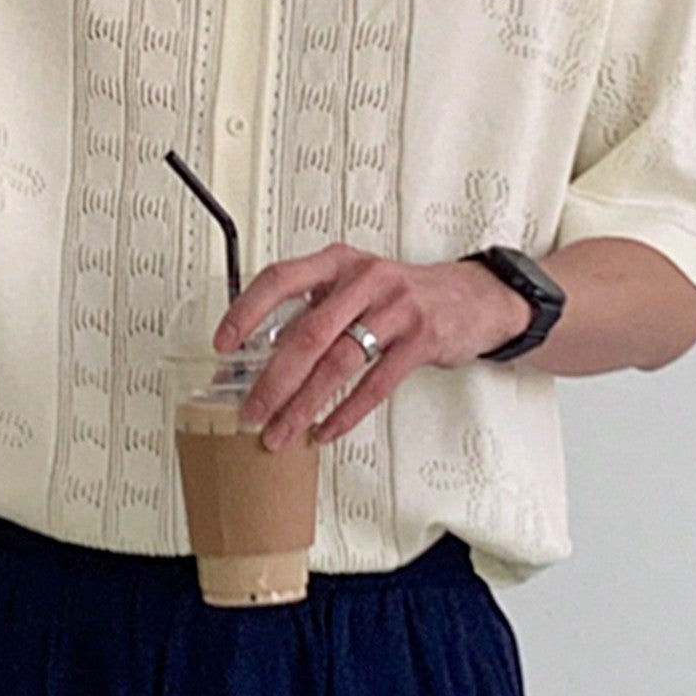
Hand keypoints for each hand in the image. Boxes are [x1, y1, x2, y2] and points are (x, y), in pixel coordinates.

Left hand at [212, 244, 532, 449]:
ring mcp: (395, 308)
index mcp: (338, 262)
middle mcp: (364, 279)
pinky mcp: (421, 339)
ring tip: (280, 432)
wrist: (472, 296)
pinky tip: (325, 431)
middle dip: (272, 380)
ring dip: (303, 405)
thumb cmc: (402, 294)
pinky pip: (375, 384)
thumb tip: (261, 356)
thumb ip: (313, 311)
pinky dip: (345, 414)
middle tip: (249, 412)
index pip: (279, 278)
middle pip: (305, 333)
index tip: (223, 343)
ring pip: (337, 364)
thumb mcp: (354, 286)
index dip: (246, 311)